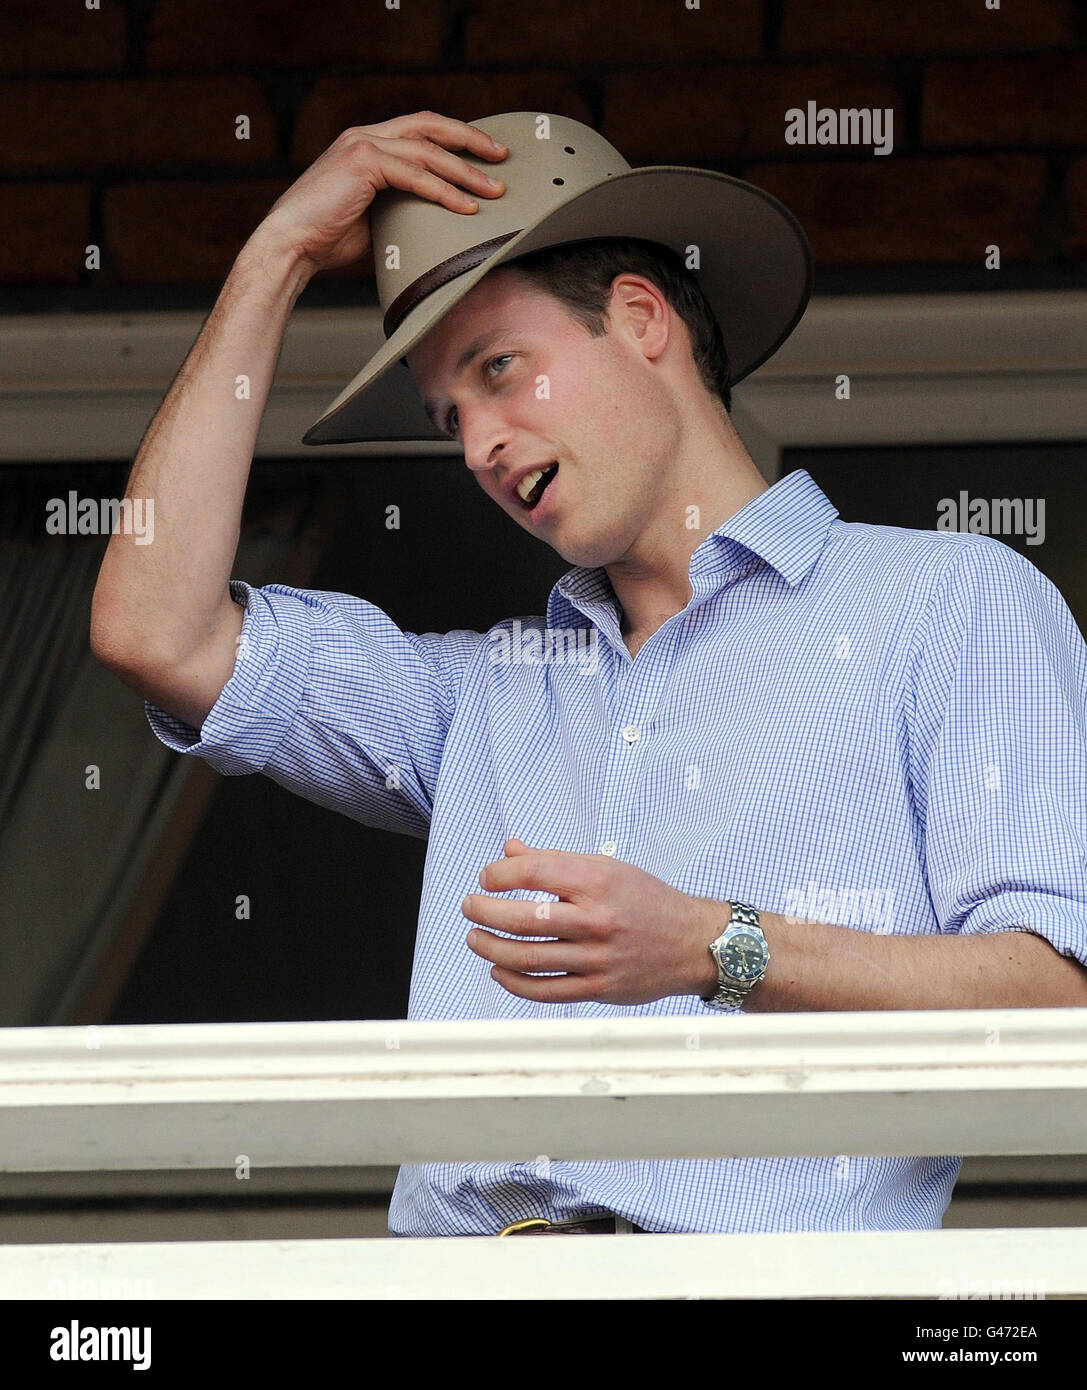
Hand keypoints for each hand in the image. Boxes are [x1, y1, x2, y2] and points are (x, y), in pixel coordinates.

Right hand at [255, 110, 508, 273]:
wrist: (291, 244)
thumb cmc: (328, 238)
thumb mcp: (373, 216)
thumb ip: (400, 205)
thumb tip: (435, 220)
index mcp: (367, 143)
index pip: (420, 129)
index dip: (455, 138)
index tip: (485, 155)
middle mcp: (365, 136)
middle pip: (430, 125)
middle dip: (470, 140)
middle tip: (502, 157)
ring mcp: (363, 145)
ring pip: (428, 151)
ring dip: (466, 172)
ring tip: (494, 190)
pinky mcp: (363, 163)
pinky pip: (415, 175)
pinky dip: (444, 192)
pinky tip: (466, 207)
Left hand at [461, 839, 721, 1004]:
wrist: (693, 943)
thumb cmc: (646, 900)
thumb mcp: (606, 868)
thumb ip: (555, 861)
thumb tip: (509, 851)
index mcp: (597, 880)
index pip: (532, 872)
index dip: (498, 875)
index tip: (486, 878)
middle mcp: (596, 919)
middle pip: (523, 918)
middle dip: (484, 911)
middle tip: (470, 906)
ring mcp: (597, 957)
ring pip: (527, 957)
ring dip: (490, 947)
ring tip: (475, 937)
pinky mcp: (598, 988)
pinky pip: (544, 990)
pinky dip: (513, 981)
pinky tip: (499, 969)